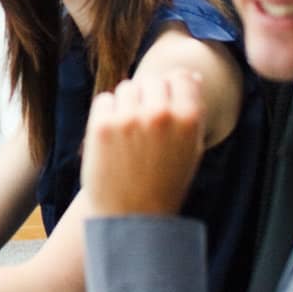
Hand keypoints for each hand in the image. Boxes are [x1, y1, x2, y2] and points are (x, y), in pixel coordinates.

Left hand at [81, 72, 204, 217]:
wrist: (131, 215)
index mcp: (189, 118)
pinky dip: (107, 113)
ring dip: (127, 103)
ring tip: (130, 134)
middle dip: (149, 97)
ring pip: (127, 87)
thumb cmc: (164, 182)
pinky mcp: (101, 125)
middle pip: (152, 80)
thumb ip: (191, 110)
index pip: (182, 78)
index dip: (173, 89)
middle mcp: (160, 114)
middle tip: (145, 127)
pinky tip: (113, 137)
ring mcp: (129, 118)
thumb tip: (190, 76)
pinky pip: (105, 100)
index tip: (167, 106)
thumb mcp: (191, 148)